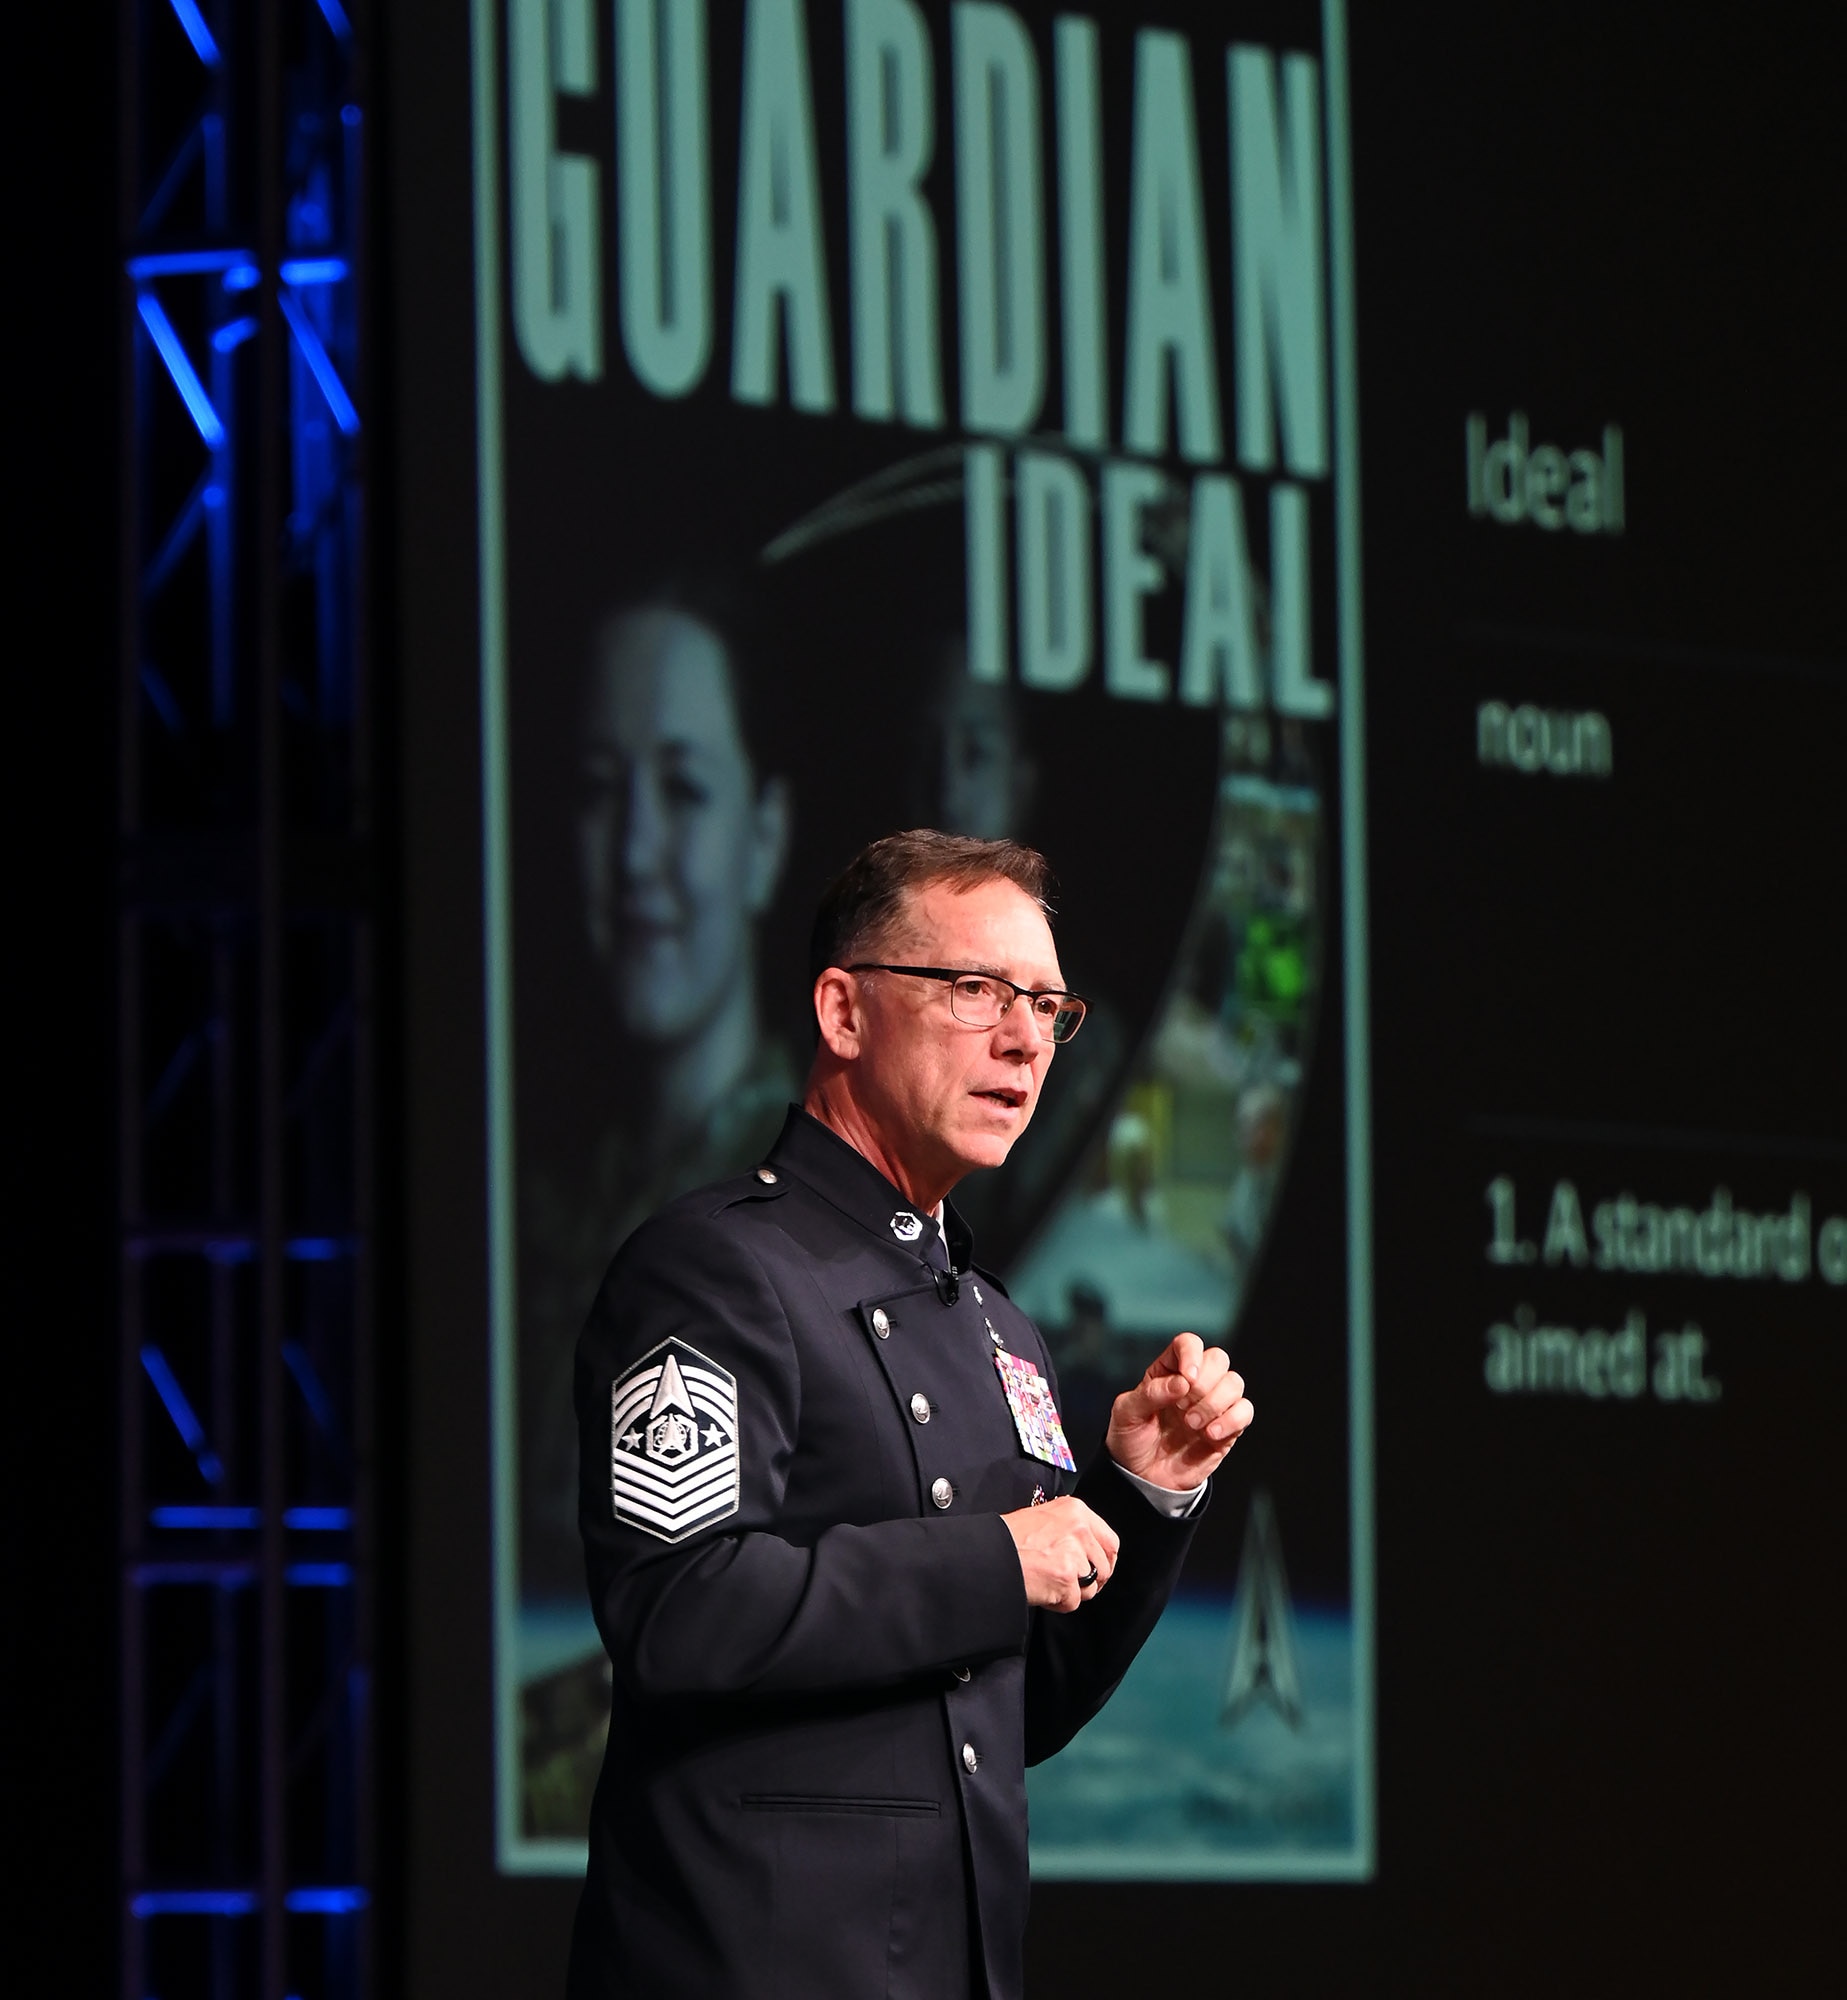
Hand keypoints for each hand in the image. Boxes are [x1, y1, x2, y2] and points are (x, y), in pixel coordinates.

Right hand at [1000, 1496, 1119, 1611]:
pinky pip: (1073, 1602)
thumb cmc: (1009, 1537)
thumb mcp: (1044, 1517)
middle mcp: (1080, 1530)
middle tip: (1071, 1583)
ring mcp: (1075, 1554)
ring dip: (1072, 1592)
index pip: (1111, 1542)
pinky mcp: (1067, 1578)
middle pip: (1104, 1568)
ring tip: (1048, 1582)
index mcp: (1077, 1510)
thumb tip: (1086, 1545)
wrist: (991, 1554)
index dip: (1105, 1561)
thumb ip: (1070, 1527)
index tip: (1098, 1570)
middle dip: (1091, 1581)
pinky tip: (1042, 1589)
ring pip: (1090, 1588)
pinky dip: (1058, 1603)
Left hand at [1105, 1333, 1252, 1491]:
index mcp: (1167, 1371)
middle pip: (1218, 1358)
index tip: (1187, 1378)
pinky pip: (1245, 1411)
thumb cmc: (1131, 1439)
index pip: (1188, 1344)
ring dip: (1216, 1403)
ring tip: (1192, 1425)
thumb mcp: (1126, 1413)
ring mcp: (1212, 1405)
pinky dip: (1232, 1420)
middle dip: (1205, 1382)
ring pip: (1235, 1382)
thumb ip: (1150, 1394)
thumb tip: (1182, 1383)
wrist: (1141, 1479)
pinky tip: (1210, 1434)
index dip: (1191, 1354)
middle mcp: (1193, 1384)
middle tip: (1184, 1407)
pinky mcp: (1227, 1428)